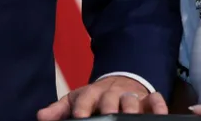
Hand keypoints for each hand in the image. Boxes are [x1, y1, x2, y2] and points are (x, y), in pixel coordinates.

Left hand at [37, 76, 165, 118]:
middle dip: (109, 109)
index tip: (80, 118)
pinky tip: (159, 113)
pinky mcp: (147, 99)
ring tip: (130, 118)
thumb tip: (40, 117)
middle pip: (110, 100)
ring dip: (131, 108)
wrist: (118, 82)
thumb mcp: (76, 100)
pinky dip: (158, 105)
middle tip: (108, 118)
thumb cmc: (95, 97)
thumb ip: (59, 110)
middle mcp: (111, 94)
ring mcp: (130, 95)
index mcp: (91, 94)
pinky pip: (155, 99)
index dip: (82, 109)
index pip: (85, 99)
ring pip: (131, 100)